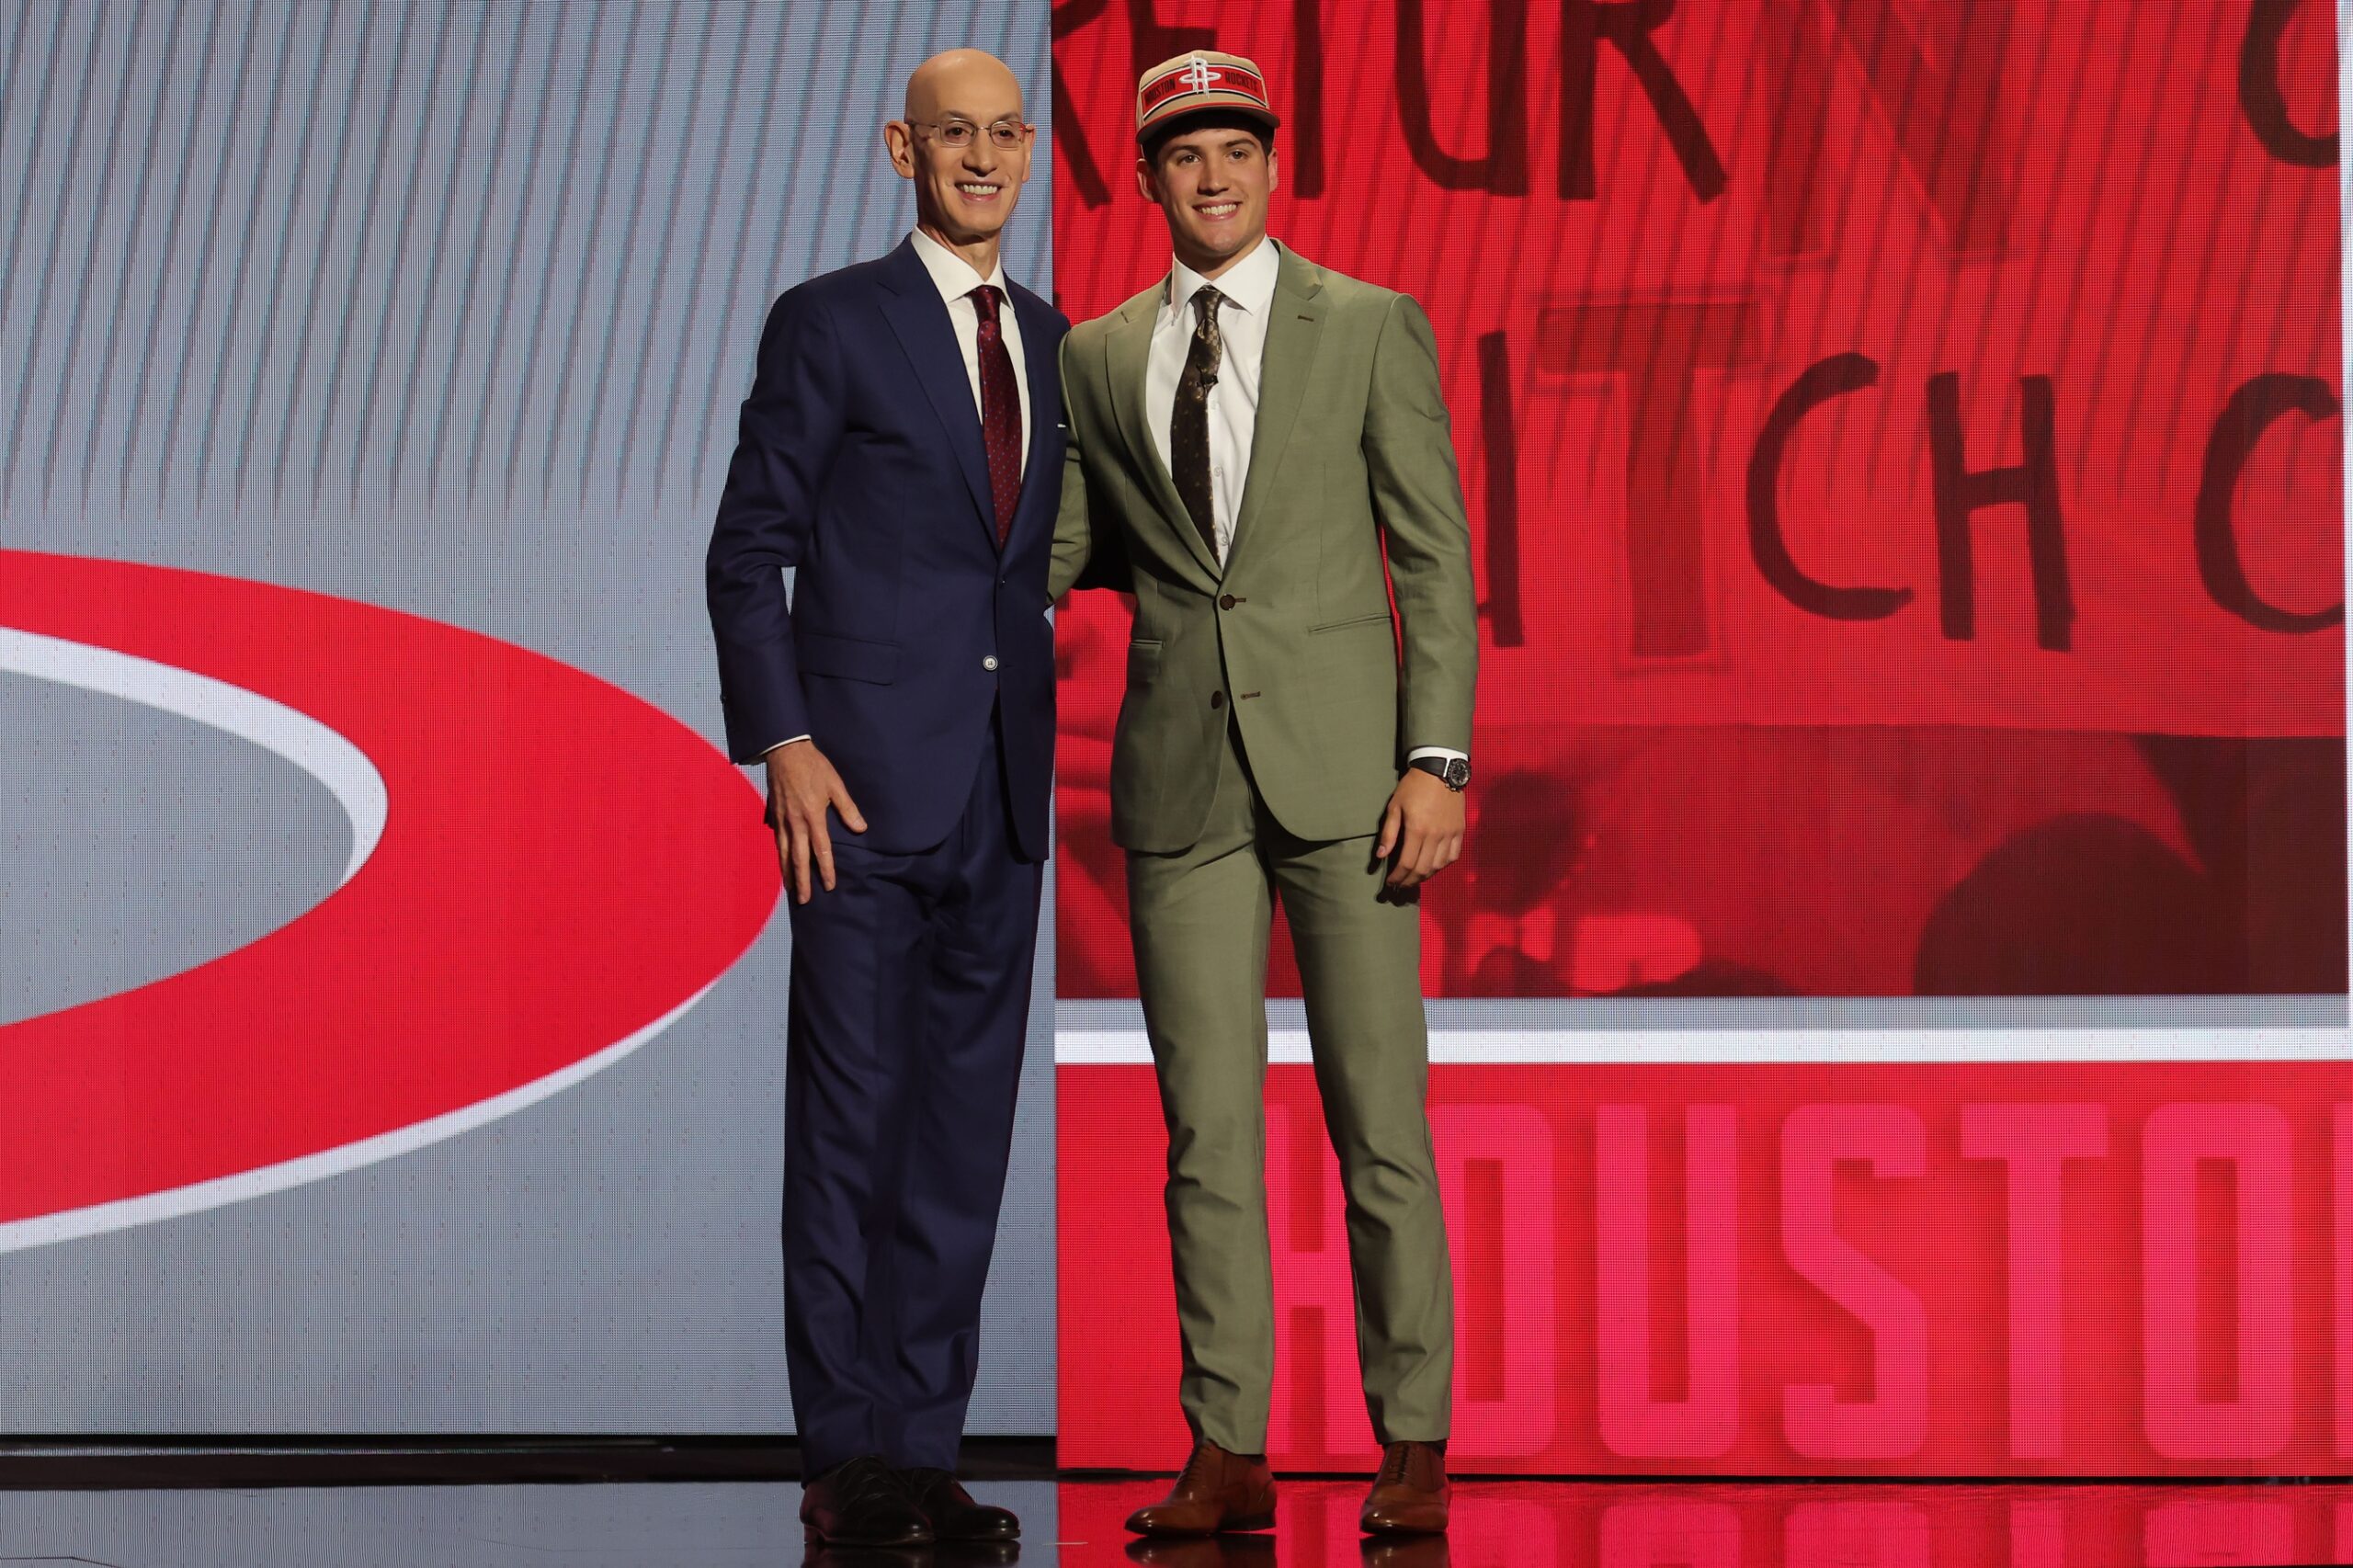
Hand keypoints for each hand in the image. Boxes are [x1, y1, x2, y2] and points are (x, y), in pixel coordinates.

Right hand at [764, 741, 867, 903]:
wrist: (784, 751)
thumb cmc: (813, 767)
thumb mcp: (835, 785)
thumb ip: (847, 808)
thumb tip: (861, 828)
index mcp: (813, 816)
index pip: (820, 850)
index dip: (825, 869)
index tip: (828, 885)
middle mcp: (795, 822)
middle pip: (798, 858)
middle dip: (802, 880)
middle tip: (804, 899)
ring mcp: (782, 820)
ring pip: (783, 852)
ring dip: (787, 872)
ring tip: (790, 889)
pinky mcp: (774, 815)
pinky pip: (777, 841)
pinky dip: (779, 856)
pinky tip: (781, 864)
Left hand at [1376, 769, 1465, 889]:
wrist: (1440, 770)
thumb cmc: (1413, 787)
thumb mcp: (1395, 806)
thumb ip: (1389, 833)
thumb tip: (1381, 856)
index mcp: (1417, 829)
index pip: (1406, 863)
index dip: (1397, 877)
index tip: (1391, 883)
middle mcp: (1435, 835)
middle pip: (1423, 869)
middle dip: (1410, 881)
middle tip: (1401, 885)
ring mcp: (1450, 834)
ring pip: (1439, 866)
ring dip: (1426, 876)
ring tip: (1415, 878)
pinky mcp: (1460, 831)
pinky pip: (1453, 856)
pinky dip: (1443, 865)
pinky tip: (1434, 866)